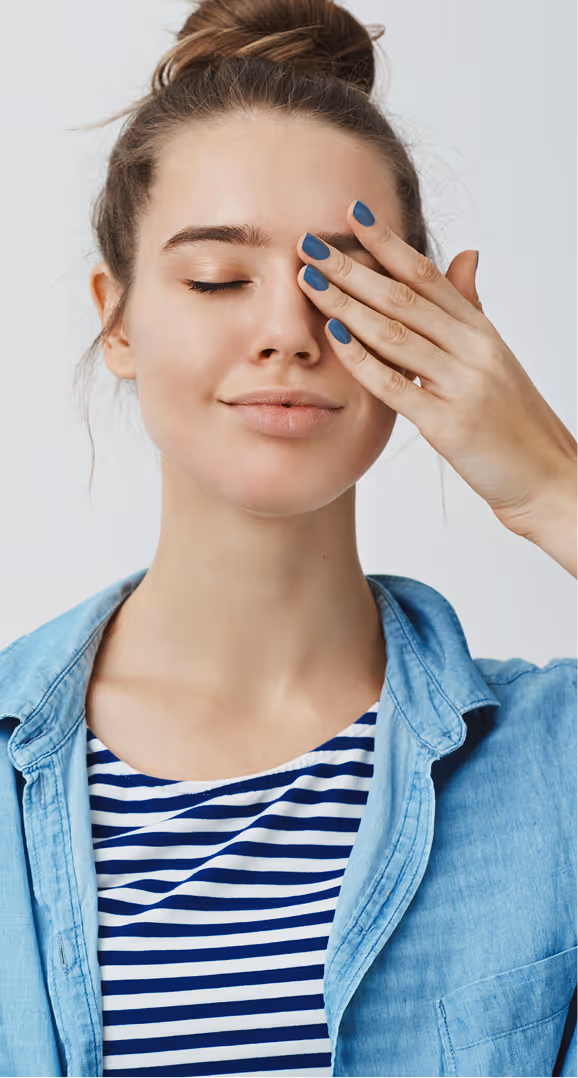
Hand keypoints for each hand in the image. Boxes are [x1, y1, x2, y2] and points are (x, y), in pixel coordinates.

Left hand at [296, 201, 576, 569]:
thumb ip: (470, 309)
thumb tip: (466, 254)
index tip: (351, 214)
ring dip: (346, 305)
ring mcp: (463, 384)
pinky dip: (362, 359)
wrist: (547, 477)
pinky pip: (397, 385)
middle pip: (403, 297)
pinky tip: (333, 338)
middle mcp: (473, 349)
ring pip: (396, 333)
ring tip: (309, 282)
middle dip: (352, 268)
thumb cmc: (514, 421)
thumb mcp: (494, 358)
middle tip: (310, 243)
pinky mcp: (449, 424)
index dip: (388, 242)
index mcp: (480, 331)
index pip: (427, 275)